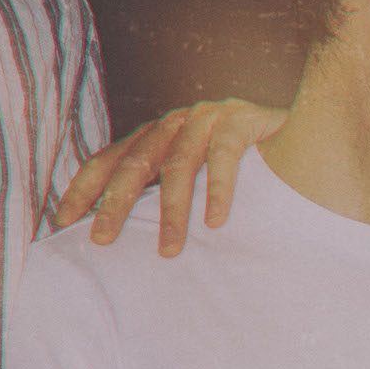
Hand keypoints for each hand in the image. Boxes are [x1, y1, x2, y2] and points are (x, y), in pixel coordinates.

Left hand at [52, 98, 287, 253]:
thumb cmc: (245, 169)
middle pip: (136, 163)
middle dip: (116, 205)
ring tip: (170, 251)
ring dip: (172, 212)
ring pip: (179, 165)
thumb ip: (165, 194)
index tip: (62, 221)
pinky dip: (217, 190)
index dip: (84, 189)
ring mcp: (209, 117)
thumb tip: (122, 235)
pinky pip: (223, 156)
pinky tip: (215, 221)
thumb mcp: (197, 179)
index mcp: (157, 135)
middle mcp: (177, 122)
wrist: (307, 130)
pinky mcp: (242, 119)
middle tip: (102, 241)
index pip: (110, 159)